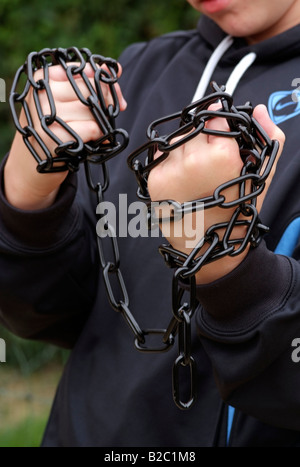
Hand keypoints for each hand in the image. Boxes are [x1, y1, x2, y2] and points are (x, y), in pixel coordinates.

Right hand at [4, 62, 126, 209]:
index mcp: (43, 78)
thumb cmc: (53, 130)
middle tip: (107, 117)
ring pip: (94, 110)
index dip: (106, 83)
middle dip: (108, 104)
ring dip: (102, 123)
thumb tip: (114, 68)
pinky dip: (100, 135)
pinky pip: (93, 128)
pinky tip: (95, 140)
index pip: (85, 71)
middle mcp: (43, 93)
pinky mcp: (55, 135)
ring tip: (93, 131)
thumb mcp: (64, 102)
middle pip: (92, 91)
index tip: (116, 97)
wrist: (32, 165)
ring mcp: (47, 114)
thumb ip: (89, 83)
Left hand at [148, 104, 284, 283]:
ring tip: (195, 171)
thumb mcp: (262, 176)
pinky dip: (170, 162)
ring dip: (184, 148)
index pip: (214, 118)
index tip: (219, 131)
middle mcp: (192, 160)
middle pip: (192, 128)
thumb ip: (268, 138)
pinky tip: (182, 179)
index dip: (218, 124)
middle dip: (201, 137)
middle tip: (208, 158)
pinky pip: (159, 157)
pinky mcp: (155, 181)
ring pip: (175, 141)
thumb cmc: (237, 212)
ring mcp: (171, 171)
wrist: (210, 247)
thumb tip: (257, 109)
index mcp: (220, 155)